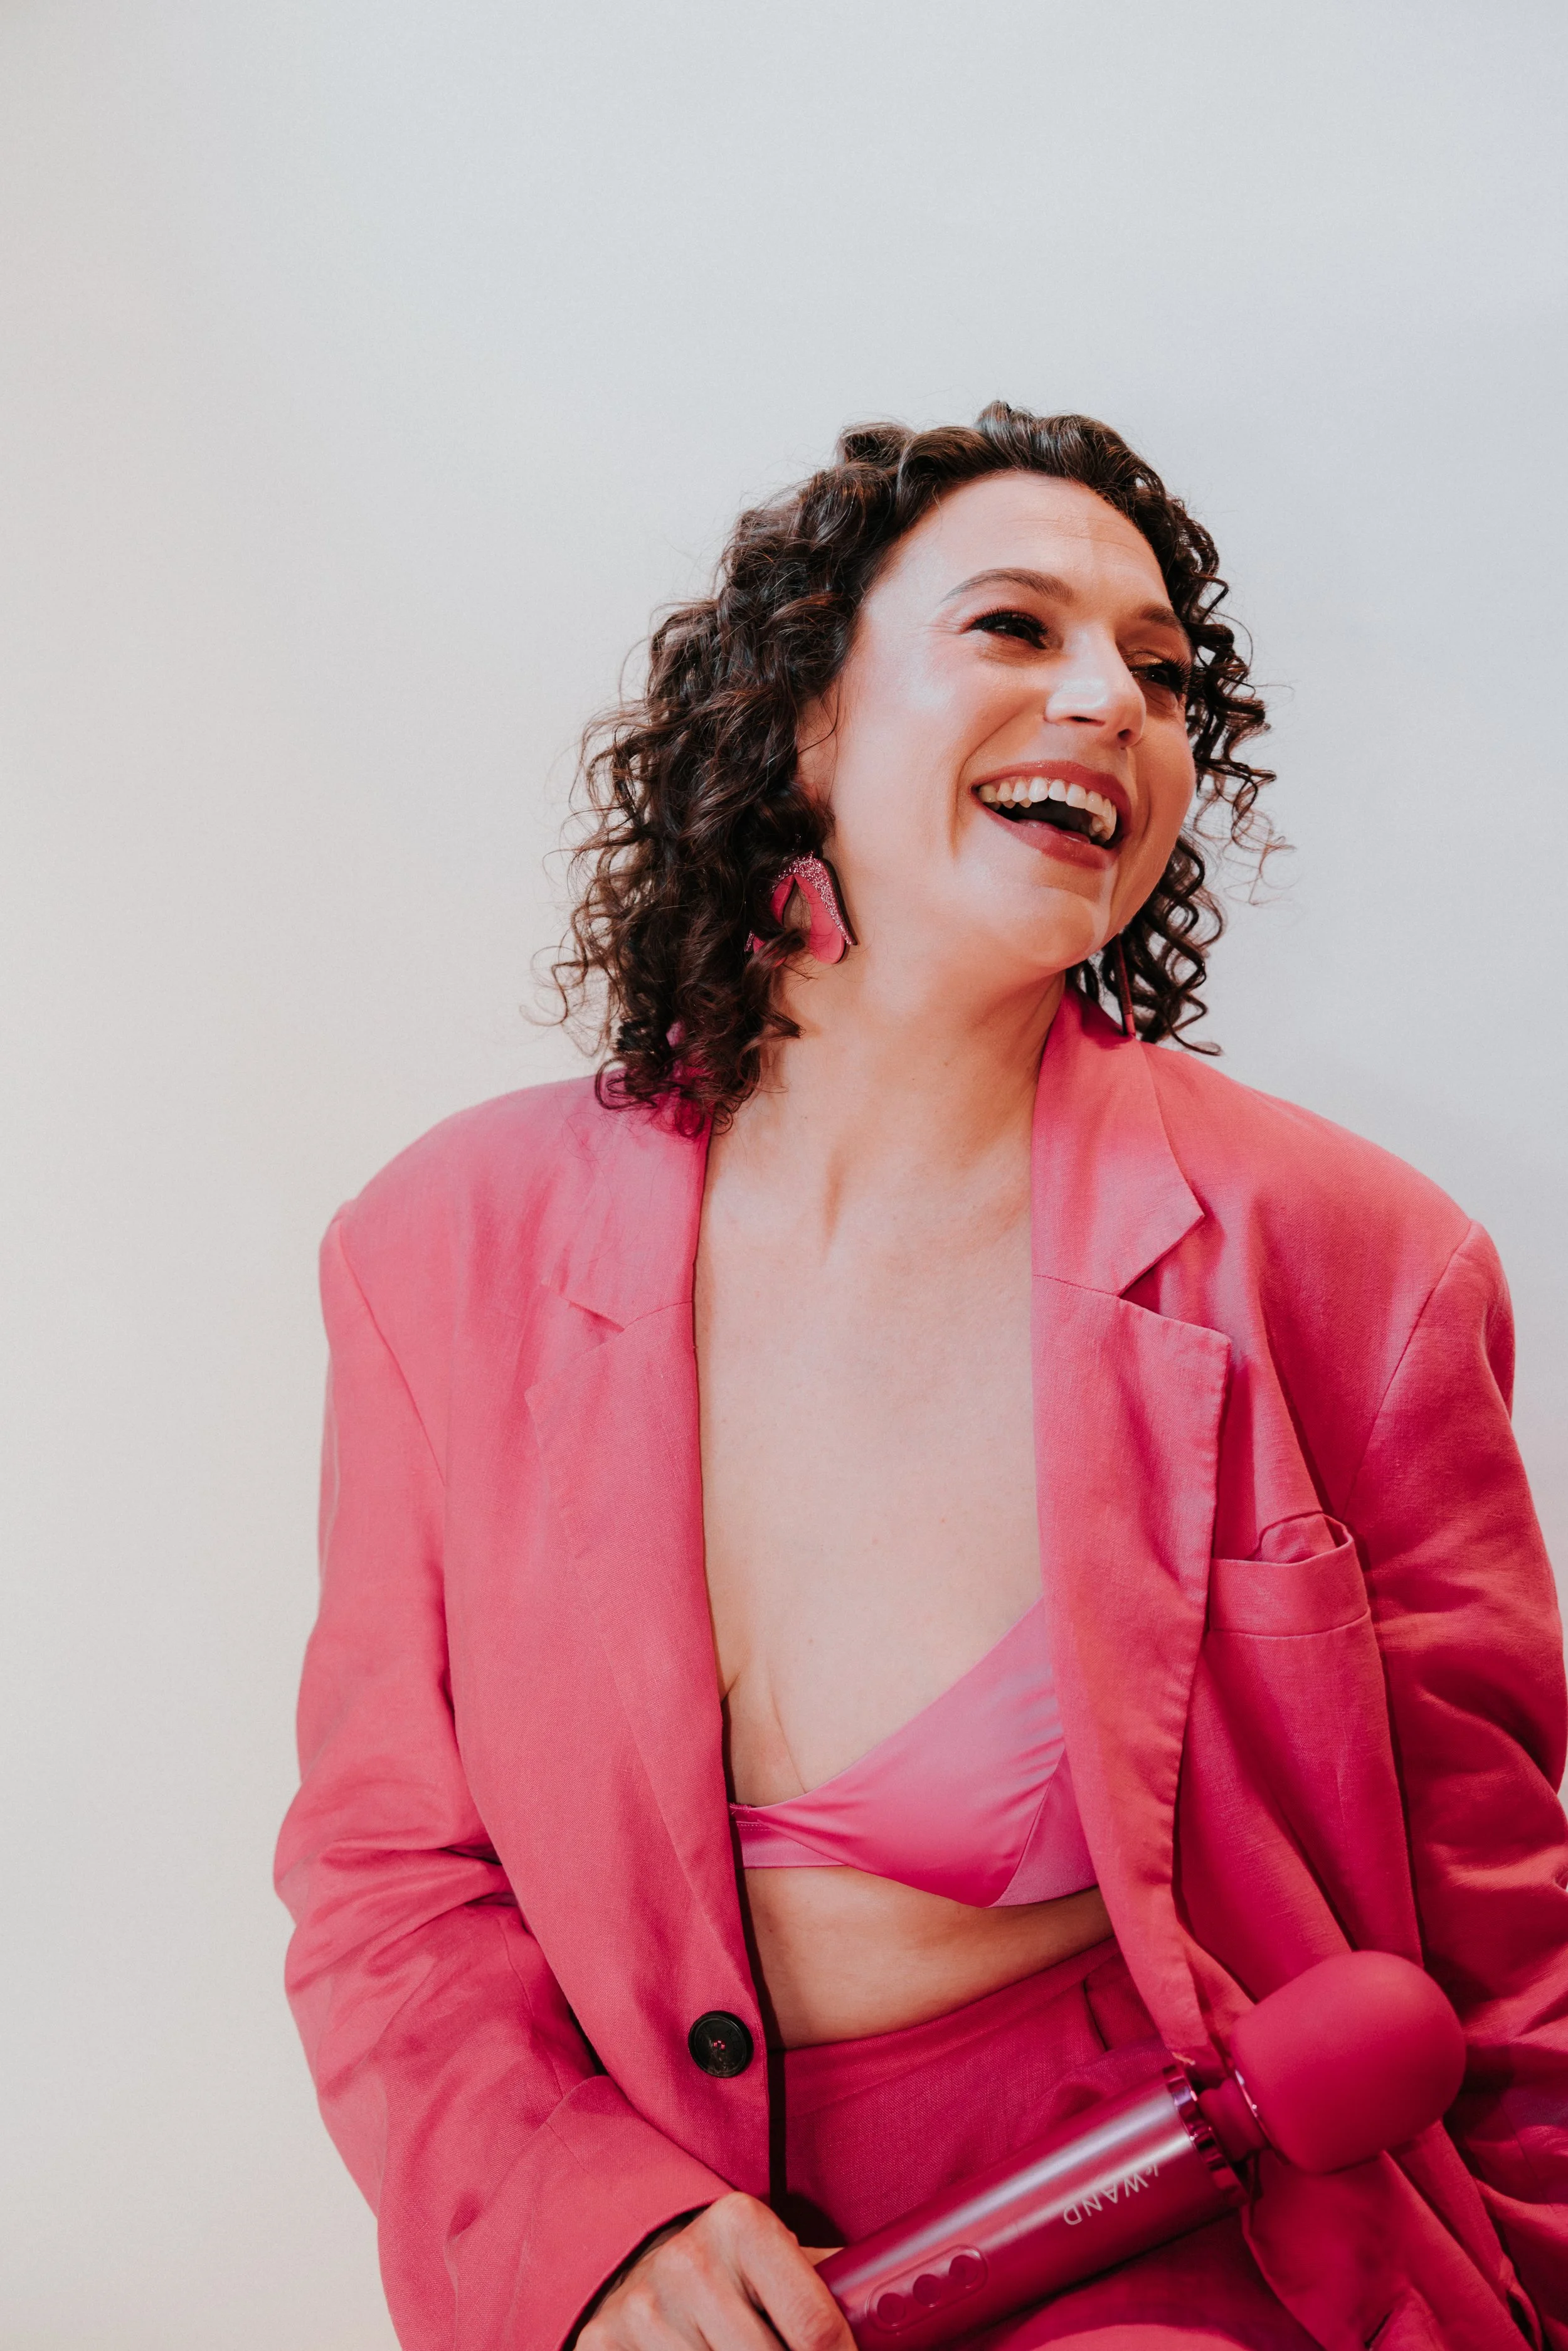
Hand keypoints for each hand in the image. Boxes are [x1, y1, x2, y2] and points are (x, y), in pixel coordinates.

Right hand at [580, 2192, 851, 2350]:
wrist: (634, 2260)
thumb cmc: (729, 2269)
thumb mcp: (777, 2258)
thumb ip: (829, 2286)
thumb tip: (900, 2326)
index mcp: (742, 2225)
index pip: (816, 2328)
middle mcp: (688, 2262)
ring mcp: (641, 2311)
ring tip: (749, 2350)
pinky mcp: (603, 2348)